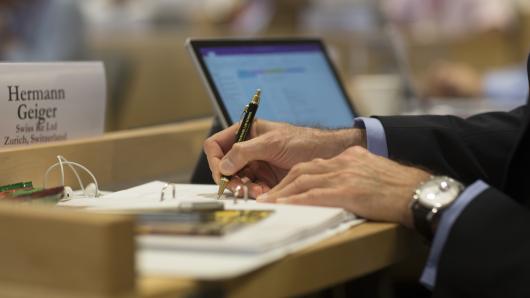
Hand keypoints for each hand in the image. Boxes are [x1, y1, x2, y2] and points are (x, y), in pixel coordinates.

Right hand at [203, 119, 365, 197]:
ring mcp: (256, 165)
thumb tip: (223, 166)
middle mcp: (248, 149)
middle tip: (239, 187)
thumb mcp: (272, 143)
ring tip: (259, 189)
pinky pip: (251, 189)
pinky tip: (265, 192)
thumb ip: (245, 151)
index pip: (217, 145)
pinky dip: (255, 193)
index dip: (215, 160)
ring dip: (244, 187)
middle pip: (224, 167)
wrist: (328, 154)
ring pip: (237, 180)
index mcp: (246, 133)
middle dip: (230, 178)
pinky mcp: (266, 179)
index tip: (222, 173)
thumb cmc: (303, 141)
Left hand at [257, 146, 430, 227]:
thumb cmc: (400, 187)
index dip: (294, 176)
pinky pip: (313, 195)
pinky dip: (294, 201)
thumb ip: (355, 172)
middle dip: (282, 185)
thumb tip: (342, 184)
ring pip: (303, 181)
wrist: (419, 192)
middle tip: (267, 197)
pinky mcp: (347, 191)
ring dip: (282, 193)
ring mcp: (344, 175)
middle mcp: (343, 162)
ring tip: (267, 203)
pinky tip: (282, 206)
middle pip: (302, 170)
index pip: (313, 164)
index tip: (282, 187)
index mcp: (349, 157)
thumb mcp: (374, 171)